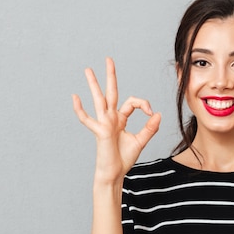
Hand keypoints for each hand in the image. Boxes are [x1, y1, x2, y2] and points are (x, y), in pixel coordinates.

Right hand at [72, 57, 160, 182]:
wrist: (115, 173)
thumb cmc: (124, 159)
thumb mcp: (140, 141)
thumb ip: (150, 128)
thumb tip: (158, 113)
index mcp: (120, 119)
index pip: (132, 102)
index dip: (143, 104)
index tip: (151, 113)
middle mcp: (110, 118)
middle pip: (111, 92)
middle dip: (110, 76)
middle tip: (108, 59)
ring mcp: (103, 123)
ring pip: (99, 99)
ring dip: (94, 84)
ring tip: (88, 70)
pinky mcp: (99, 131)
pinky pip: (87, 119)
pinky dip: (80, 109)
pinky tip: (75, 97)